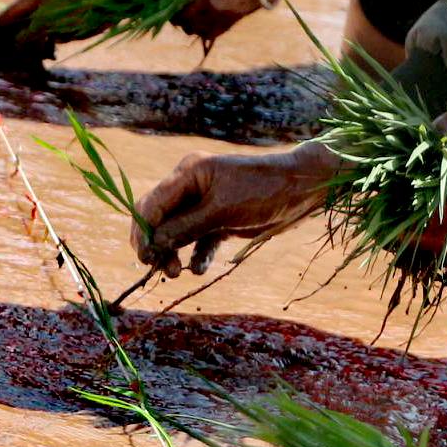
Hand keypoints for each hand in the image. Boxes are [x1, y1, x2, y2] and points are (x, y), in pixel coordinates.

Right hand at [0, 0, 79, 70]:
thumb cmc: (79, 3)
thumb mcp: (50, 20)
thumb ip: (29, 35)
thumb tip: (13, 48)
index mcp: (29, 2)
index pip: (2, 21)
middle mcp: (36, 9)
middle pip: (14, 32)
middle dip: (7, 51)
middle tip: (0, 70)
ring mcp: (50, 17)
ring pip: (31, 39)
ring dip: (28, 55)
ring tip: (27, 70)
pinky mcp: (63, 25)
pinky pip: (47, 41)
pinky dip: (45, 52)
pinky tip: (49, 60)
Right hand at [132, 141, 335, 274]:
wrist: (303, 190)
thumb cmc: (263, 191)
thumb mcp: (222, 210)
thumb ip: (186, 226)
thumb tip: (154, 244)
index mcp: (188, 173)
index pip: (152, 202)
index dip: (143, 230)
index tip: (145, 257)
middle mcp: (191, 187)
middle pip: (159, 218)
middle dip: (156, 243)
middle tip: (162, 269)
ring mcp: (205, 205)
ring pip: (176, 232)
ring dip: (173, 252)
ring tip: (178, 273)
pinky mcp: (220, 221)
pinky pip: (198, 241)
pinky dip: (196, 256)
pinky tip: (199, 270)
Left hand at [171, 0, 263, 45]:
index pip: (181, 12)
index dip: (171, 8)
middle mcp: (216, 12)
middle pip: (189, 26)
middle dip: (179, 18)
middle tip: (175, 5)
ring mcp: (228, 18)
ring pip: (202, 33)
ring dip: (193, 25)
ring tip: (189, 13)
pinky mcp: (238, 19)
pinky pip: (216, 32)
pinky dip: (207, 28)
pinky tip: (205, 17)